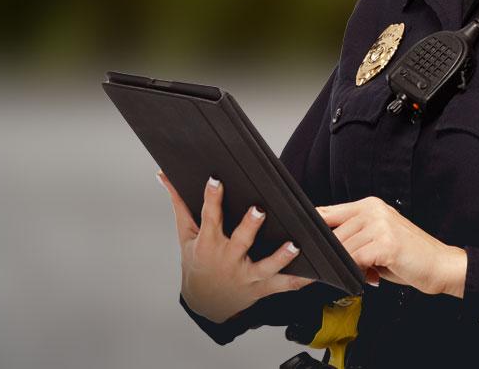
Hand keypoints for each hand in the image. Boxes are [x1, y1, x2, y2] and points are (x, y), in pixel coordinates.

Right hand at [158, 171, 317, 323]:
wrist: (205, 304)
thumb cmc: (196, 262)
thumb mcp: (185, 235)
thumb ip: (179, 203)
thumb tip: (163, 174)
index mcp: (208, 244)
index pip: (209, 217)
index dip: (212, 198)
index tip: (216, 180)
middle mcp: (228, 260)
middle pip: (240, 242)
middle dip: (249, 227)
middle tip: (259, 211)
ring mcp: (246, 276)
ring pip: (265, 267)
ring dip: (280, 257)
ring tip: (294, 245)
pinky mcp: (261, 288)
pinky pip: (283, 285)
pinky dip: (299, 280)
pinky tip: (315, 272)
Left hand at [316, 197, 466, 297]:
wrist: (440, 264)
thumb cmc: (408, 256)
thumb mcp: (378, 240)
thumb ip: (355, 238)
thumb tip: (327, 247)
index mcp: (370, 204)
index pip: (330, 211)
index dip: (315, 227)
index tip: (303, 240)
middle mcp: (374, 209)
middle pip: (334, 233)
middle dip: (331, 256)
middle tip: (336, 271)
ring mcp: (380, 223)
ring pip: (344, 247)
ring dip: (346, 266)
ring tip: (361, 274)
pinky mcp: (386, 242)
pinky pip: (357, 258)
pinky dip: (356, 271)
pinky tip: (368, 276)